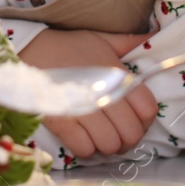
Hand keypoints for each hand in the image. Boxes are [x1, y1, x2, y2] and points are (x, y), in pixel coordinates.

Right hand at [16, 28, 156, 157]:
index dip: (146, 120)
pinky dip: (87, 150)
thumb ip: (129, 41)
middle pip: (131, 133)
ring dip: (108, 146)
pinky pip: (84, 149)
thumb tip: (153, 35)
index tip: (137, 120)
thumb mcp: (102, 39)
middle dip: (128, 138)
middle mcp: (103, 94)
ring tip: (102, 138)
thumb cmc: (69, 46)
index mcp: (118, 75)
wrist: (31, 49)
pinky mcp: (62, 122)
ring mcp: (82, 110)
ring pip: (110, 145)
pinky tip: (84, 140)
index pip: (147, 109)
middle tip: (119, 134)